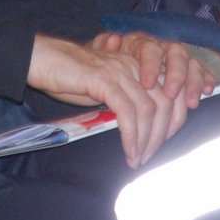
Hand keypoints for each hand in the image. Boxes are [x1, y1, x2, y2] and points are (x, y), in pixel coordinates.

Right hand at [27, 32, 213, 167]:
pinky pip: (126, 112)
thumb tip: (143, 131)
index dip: (174, 122)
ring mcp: (121, 72)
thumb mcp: (107, 90)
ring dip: (146, 140)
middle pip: (165, 104)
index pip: (172, 94)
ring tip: (136, 159)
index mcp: (140, 67)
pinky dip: (131, 136)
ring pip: (148, 110)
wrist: (44, 61)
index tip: (162, 144)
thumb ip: (127, 102)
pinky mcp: (105, 80)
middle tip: (147, 157)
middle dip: (160, 136)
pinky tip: (128, 151)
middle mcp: (135, 67)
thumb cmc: (72, 78)